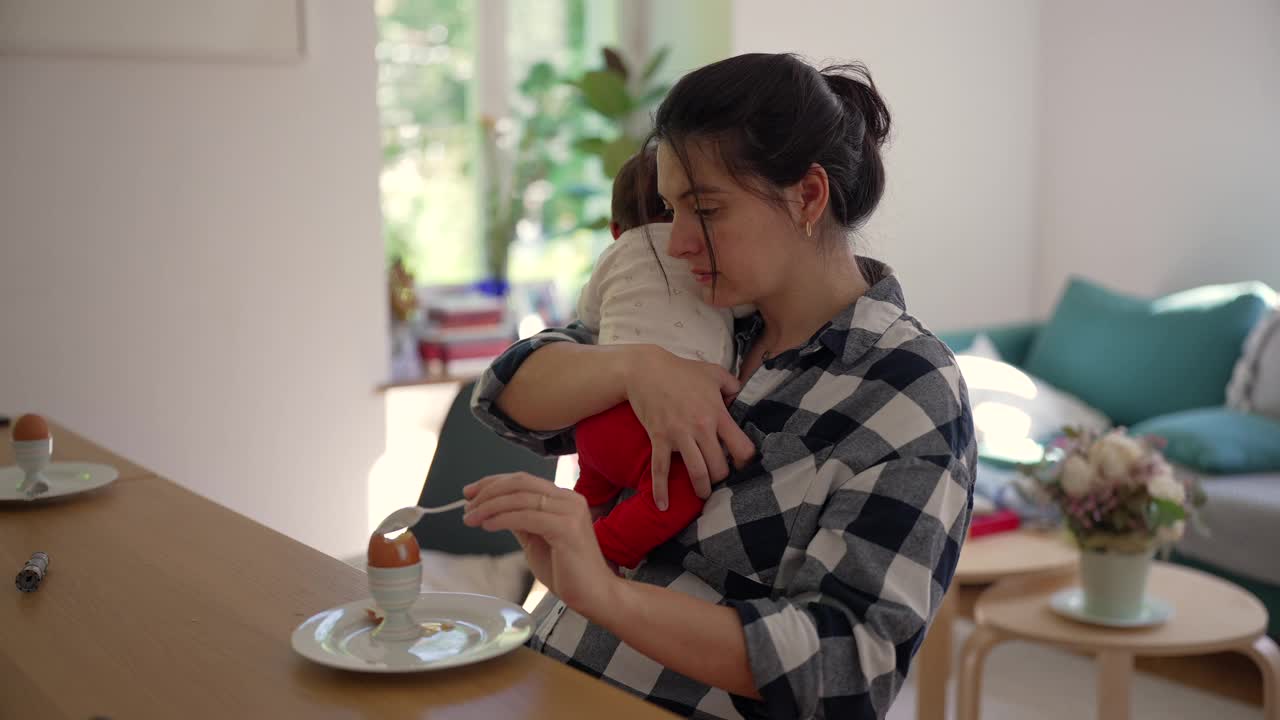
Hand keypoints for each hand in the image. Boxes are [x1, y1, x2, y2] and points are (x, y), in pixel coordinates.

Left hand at [462, 473, 620, 619]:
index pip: (523, 480)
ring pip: (520, 498)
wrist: (595, 595)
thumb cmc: (567, 572)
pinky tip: (488, 525)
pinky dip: (502, 518)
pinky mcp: (566, 528)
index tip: (470, 493)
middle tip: (466, 506)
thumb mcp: (536, 540)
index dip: (493, 482)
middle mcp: (568, 498)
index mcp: (563, 498)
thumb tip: (494, 508)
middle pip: (520, 483)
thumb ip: (520, 521)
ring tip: (471, 518)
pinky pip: (526, 517)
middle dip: (488, 491)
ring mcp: (569, 511)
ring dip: (490, 506)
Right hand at [621, 346, 755, 508]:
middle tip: (719, 479)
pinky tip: (663, 505)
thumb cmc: (681, 371)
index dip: (745, 461)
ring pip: (697, 472)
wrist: (646, 370)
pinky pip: (660, 470)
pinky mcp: (659, 439)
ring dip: (701, 489)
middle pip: (719, 467)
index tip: (742, 464)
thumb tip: (739, 396)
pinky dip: (661, 490)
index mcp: (718, 414)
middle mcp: (701, 428)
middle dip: (721, 478)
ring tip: (702, 494)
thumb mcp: (713, 372)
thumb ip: (733, 384)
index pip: (741, 447)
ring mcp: (679, 435)